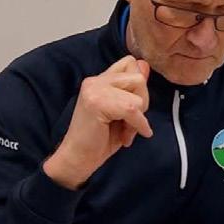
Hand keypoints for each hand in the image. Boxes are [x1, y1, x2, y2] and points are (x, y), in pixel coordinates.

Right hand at [44, 56, 151, 189]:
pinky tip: (127, 138)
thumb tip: (145, 66)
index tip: (132, 109)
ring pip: (138, 93)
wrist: (77, 160)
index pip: (130, 63)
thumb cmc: (98, 140)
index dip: (138, 87)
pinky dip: (137, 125)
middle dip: (142, 102)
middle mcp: (95, 80)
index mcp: (99, 80)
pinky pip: (132, 108)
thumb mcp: (122, 112)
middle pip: (138, 77)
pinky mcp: (97, 102)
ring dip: (138, 116)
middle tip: (130, 123)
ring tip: (125, 131)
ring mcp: (94, 89)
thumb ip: (131, 89)